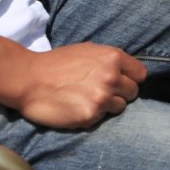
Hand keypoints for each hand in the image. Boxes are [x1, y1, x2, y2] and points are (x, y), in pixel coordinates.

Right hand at [0, 33, 148, 130]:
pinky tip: (77, 108)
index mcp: (113, 58)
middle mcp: (111, 78)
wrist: (28, 79)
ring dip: (107, 106)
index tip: (121, 82)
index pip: (140, 74)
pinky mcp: (90, 116)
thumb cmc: (57, 63)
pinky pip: (101, 119)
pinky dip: (92, 116)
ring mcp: (101, 98)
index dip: (131, 78)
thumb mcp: (89, 50)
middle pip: (133, 92)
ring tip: (87, 100)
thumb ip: (110, 60)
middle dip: (120, 93)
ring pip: (120, 107)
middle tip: (100, 92)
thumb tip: (128, 70)